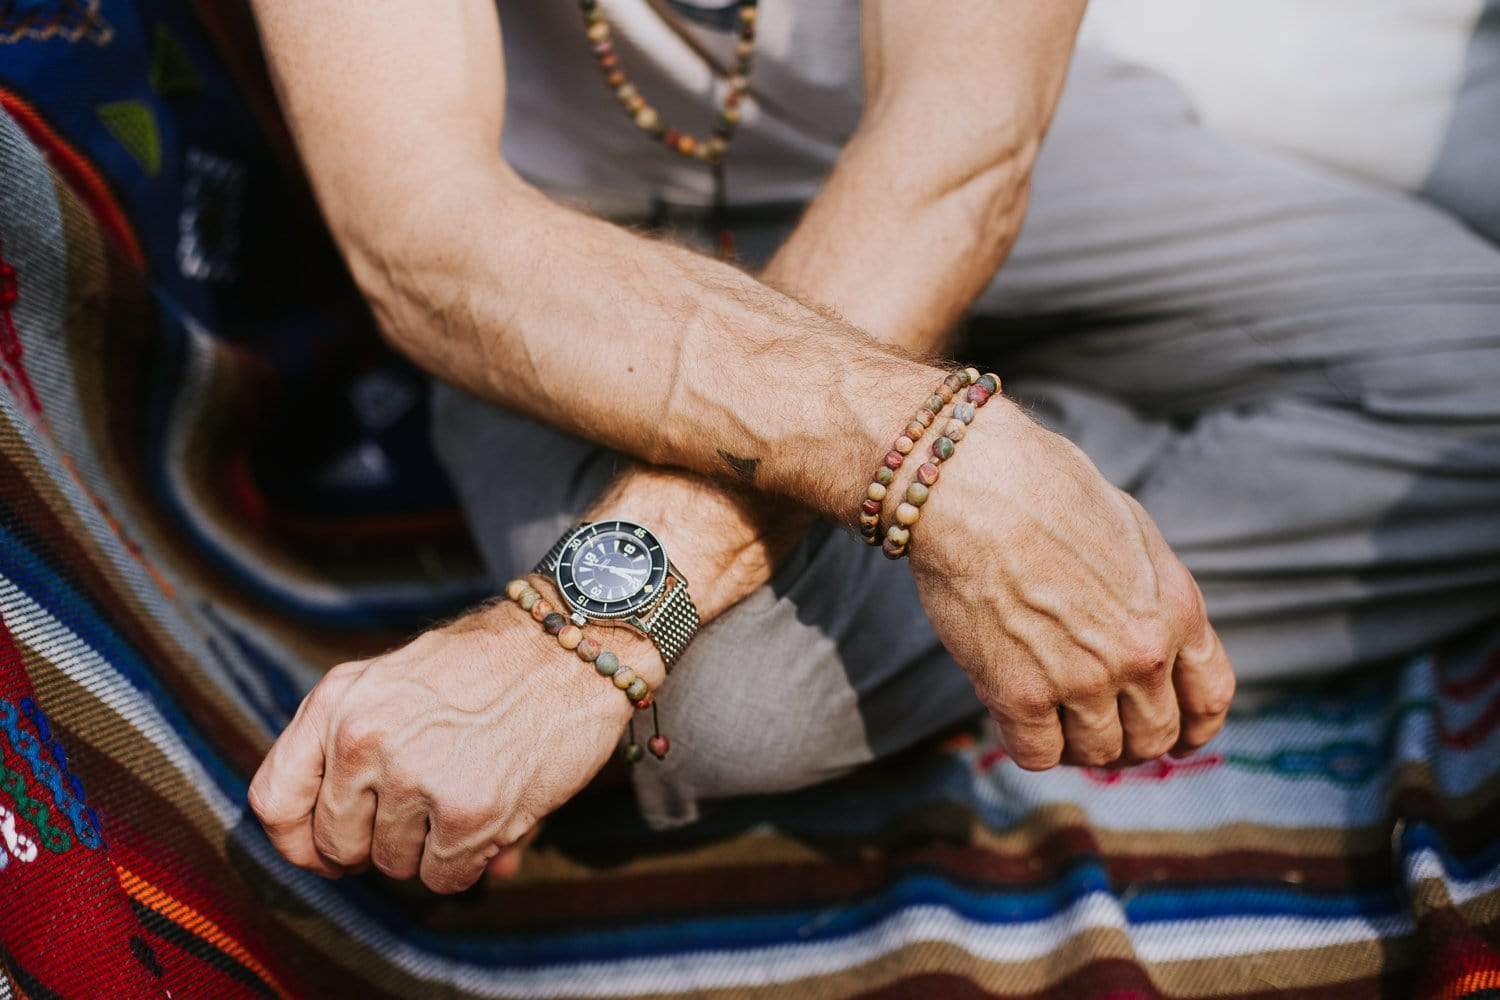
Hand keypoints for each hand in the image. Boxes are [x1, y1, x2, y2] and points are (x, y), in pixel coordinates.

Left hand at [247, 590, 655, 892]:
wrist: (571, 646)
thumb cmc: (489, 667)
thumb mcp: (396, 682)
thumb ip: (352, 752)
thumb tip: (327, 860)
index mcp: (339, 701)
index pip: (274, 801)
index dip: (297, 840)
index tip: (329, 850)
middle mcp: (363, 738)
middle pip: (334, 845)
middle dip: (375, 845)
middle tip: (419, 819)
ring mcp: (413, 777)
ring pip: (392, 865)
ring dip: (429, 849)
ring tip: (467, 795)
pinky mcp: (466, 812)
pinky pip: (443, 877)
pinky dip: (469, 862)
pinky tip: (493, 817)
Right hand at [909, 400, 1235, 768]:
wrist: (975, 484)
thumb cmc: (1043, 489)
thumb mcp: (1132, 533)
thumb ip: (1151, 595)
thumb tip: (1147, 637)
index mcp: (1176, 610)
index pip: (1210, 699)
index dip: (1193, 727)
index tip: (1175, 735)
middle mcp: (1141, 654)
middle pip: (1154, 738)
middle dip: (1130, 740)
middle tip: (1098, 727)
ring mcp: (1082, 678)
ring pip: (1099, 754)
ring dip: (1078, 745)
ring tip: (1053, 717)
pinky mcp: (1020, 693)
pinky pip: (1038, 755)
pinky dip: (1031, 744)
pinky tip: (1017, 714)